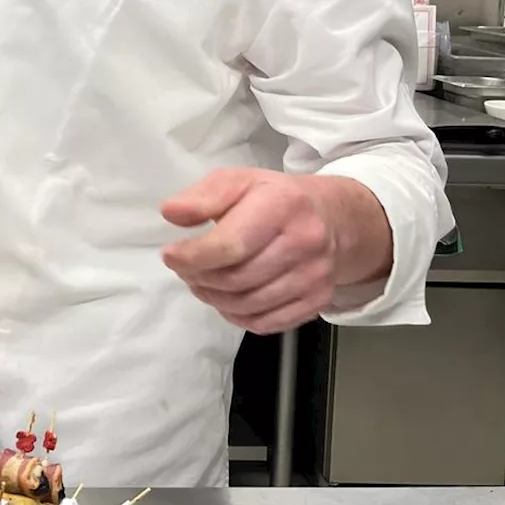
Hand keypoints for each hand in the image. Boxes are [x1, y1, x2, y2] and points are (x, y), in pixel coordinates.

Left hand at [160, 168, 390, 335]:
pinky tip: (226, 298)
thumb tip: (171, 212)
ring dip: (213, 298)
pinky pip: (265, 323)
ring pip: (248, 305)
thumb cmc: (275, 198)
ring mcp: (315, 276)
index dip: (193, 256)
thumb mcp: (238, 181)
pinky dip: (236, 316)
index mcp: (283, 205)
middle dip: (199, 277)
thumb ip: (203, 196)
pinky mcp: (317, 301)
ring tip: (202, 281)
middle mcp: (305, 242)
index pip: (231, 245)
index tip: (171, 255)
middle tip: (185, 268)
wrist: (333, 219)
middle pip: (236, 279)